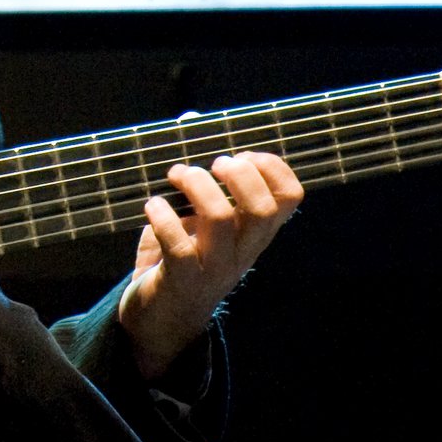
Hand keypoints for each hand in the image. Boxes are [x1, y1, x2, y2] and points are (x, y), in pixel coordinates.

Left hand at [120, 152, 303, 379]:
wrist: (159, 322)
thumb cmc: (179, 259)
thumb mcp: (199, 221)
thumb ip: (201, 179)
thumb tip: (191, 118)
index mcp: (253, 235)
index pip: (290, 199)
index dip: (273, 167)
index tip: (242, 155)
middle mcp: (241, 253)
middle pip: (264, 210)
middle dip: (240, 175)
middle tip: (213, 164)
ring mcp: (213, 269)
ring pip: (221, 220)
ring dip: (197, 186)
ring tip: (177, 175)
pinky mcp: (180, 281)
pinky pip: (178, 245)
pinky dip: (162, 217)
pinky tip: (152, 207)